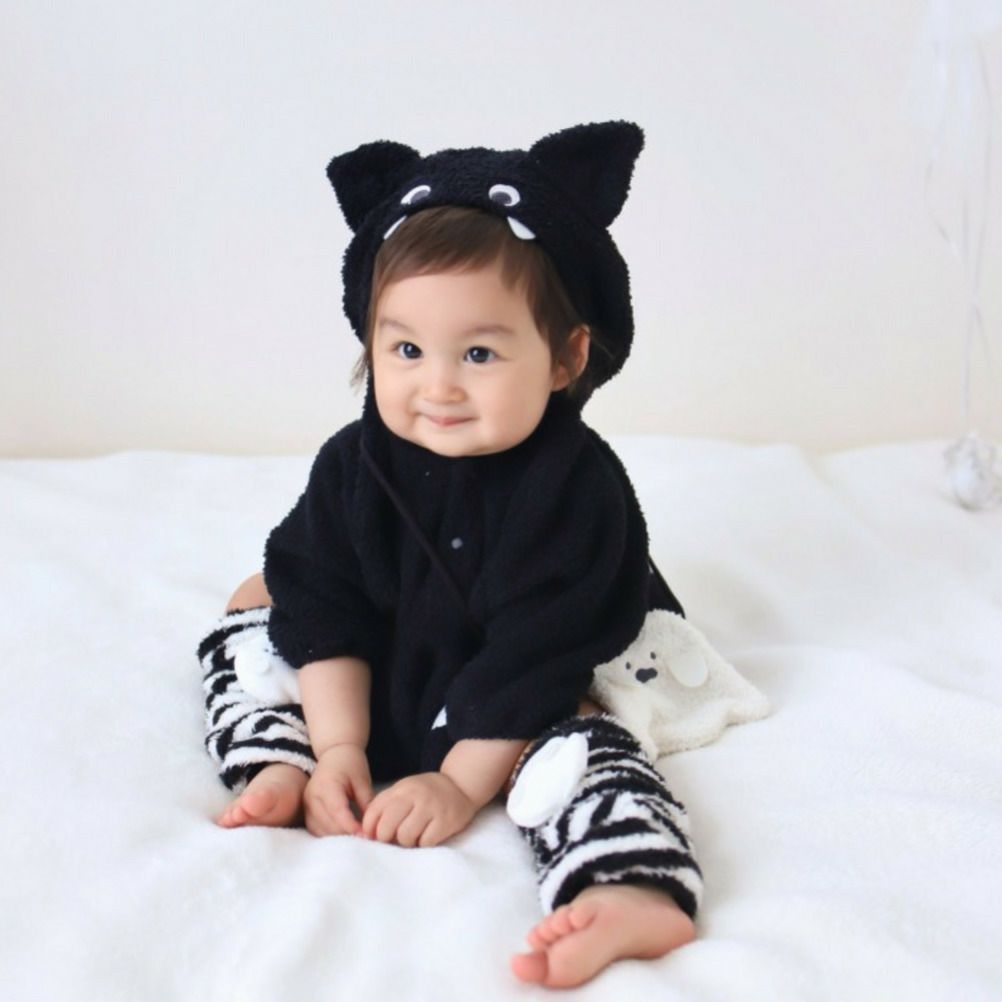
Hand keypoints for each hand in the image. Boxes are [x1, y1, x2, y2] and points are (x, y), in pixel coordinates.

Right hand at [303, 743, 373, 836]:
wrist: (334, 753)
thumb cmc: (351, 764)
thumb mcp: (362, 780)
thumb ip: (366, 803)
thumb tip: (372, 827)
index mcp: (327, 785)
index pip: (337, 812)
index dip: (351, 826)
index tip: (365, 835)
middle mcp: (312, 796)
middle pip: (327, 824)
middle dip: (346, 834)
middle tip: (364, 839)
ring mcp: (306, 804)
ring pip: (320, 830)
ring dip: (337, 837)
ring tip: (355, 838)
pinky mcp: (306, 810)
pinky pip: (316, 829)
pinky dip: (329, 834)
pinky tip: (343, 835)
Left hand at [361, 772, 478, 847]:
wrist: (461, 785)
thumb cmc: (426, 793)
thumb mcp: (405, 791)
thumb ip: (387, 806)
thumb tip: (367, 833)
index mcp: (401, 789)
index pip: (374, 812)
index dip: (369, 829)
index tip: (374, 836)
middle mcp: (414, 796)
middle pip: (387, 827)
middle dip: (387, 838)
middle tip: (394, 838)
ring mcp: (430, 808)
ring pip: (405, 837)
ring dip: (407, 842)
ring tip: (414, 835)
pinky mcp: (444, 821)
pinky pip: (425, 842)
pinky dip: (424, 843)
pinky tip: (428, 834)